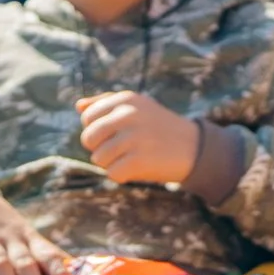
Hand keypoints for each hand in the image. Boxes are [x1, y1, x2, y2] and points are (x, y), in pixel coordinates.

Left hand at [78, 90, 203, 184]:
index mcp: (126, 99)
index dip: (98, 130)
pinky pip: (112, 174)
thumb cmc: (159, 127)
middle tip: (123, 148)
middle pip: (88, 139)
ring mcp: (133, 138)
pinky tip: (139, 168)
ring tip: (133, 157)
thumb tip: (78, 106)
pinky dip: (123, 175)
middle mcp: (128, 115)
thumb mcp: (137, 106)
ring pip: (98, 158)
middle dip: (101, 148)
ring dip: (112, 163)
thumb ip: (106, 103)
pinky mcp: (138, 160)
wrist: (195, 148)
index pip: (87, 118)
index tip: (118, 132)